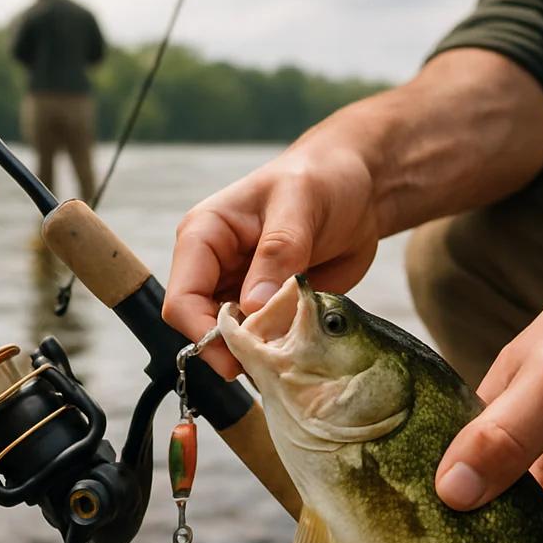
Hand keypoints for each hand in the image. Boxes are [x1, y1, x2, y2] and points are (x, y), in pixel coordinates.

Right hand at [163, 139, 380, 378]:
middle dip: (233, 349)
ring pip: (233, 341)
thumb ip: (277, 251)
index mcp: (204, 237)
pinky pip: (265, 342)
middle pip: (202, 328)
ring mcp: (241, 292)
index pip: (182, 299)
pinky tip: (302, 350)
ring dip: (260, 354)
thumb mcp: (300, 203)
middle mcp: (215, 269)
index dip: (203, 333)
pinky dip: (280, 352)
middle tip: (272, 363)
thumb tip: (253, 306)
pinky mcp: (270, 309)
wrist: (360, 188)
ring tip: (291, 356)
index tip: (238, 355)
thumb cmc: (322, 178)